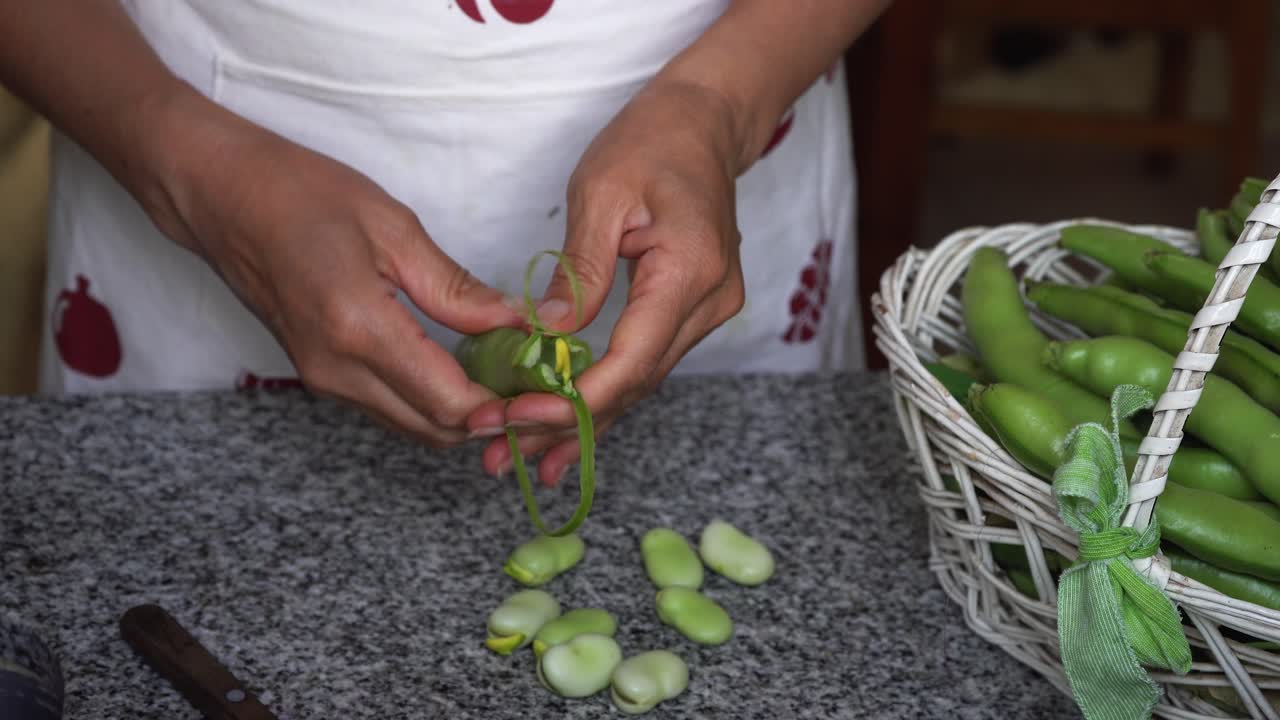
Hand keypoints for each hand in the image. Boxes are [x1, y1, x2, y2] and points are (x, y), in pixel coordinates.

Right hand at [157, 100, 522, 447]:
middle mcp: (337, 371)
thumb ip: (456, 290)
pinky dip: (430, 401)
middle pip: (434, 429)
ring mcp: (322, 379)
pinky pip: (387, 407)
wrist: (219, 196)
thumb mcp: (393, 228)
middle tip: (538, 387)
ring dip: (462, 414)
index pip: (450, 402)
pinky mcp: (317, 375)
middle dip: (493, 419)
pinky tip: (462, 369)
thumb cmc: (300, 194)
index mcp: (359, 331)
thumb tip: (515, 325)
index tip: (547, 391)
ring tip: (510, 376)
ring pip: (411, 425)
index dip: (506, 407)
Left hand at [465, 79, 746, 481]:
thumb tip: (548, 337)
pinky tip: (571, 433)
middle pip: (635, 384)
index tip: (520, 418)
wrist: (703, 124)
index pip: (632, 360)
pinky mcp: (694, 311)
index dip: (576, 400)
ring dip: (585, 422)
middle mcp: (710, 302)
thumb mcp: (601, 194)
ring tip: (528, 460)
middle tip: (505, 454)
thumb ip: (578, 273)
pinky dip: (606, 397)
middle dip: (569, 425)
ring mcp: (709, 311)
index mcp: (690, 271)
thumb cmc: (650, 143)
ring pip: (641, 383)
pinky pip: (645, 364)